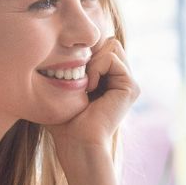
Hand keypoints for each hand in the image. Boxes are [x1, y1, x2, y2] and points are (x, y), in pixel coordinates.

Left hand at [47, 37, 138, 152]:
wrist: (76, 142)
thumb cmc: (63, 121)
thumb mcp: (62, 88)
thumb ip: (67, 66)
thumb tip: (55, 45)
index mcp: (109, 78)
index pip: (100, 45)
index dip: (84, 52)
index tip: (70, 75)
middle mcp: (122, 79)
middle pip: (108, 41)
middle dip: (90, 53)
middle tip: (78, 78)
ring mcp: (128, 82)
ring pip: (111, 45)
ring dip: (92, 61)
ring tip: (84, 84)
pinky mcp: (130, 86)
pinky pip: (111, 57)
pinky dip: (95, 68)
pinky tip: (89, 88)